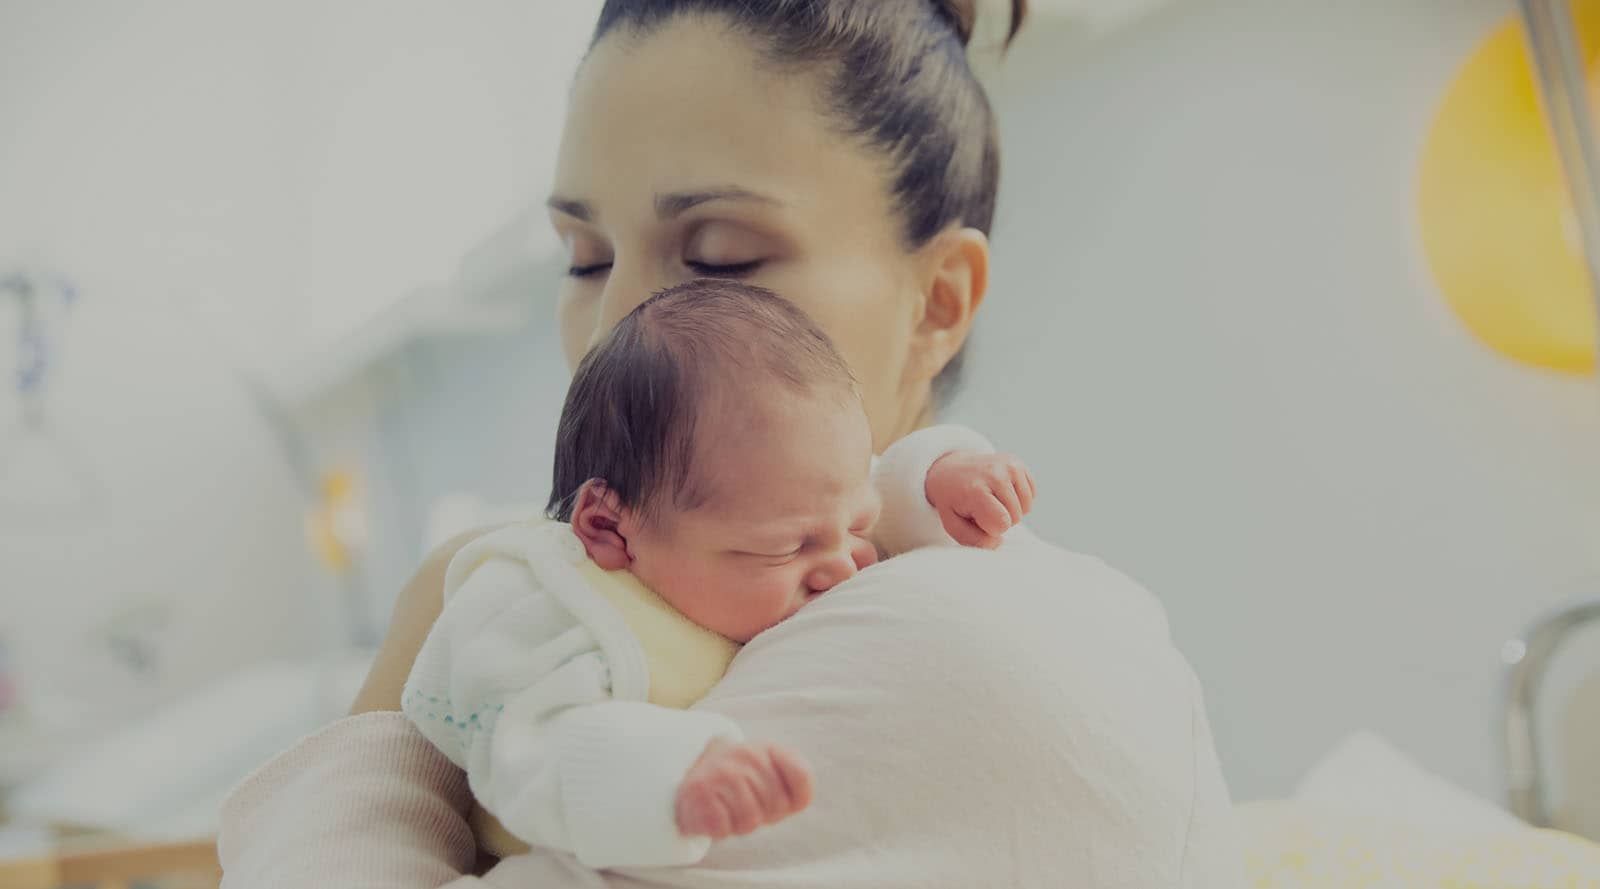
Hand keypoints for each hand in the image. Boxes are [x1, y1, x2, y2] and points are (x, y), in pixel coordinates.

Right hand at [675, 739, 813, 838]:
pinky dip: (721, 830)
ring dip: (741, 825)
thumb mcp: (773, 776)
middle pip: (778, 806)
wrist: (694, 780)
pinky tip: (715, 813)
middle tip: (748, 804)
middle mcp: (747, 753)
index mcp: (769, 748)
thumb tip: (798, 800)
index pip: (801, 776)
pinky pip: (724, 828)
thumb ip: (799, 782)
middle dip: (765, 815)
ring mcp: (722, 770)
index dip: (793, 801)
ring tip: (730, 809)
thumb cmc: (743, 786)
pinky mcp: (700, 790)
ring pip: (751, 820)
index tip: (778, 798)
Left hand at [925, 450, 1036, 548]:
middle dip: (1001, 520)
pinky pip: (1031, 495)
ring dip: (1011, 510)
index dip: (992, 529)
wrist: (949, 471)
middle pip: (1016, 517)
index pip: (1002, 524)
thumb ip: (974, 540)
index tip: (977, 518)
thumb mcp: (953, 525)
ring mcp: (1008, 466)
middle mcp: (994, 474)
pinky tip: (1001, 492)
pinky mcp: (1017, 463)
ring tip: (991, 500)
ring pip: (1026, 507)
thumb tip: (999, 541)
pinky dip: (1019, 499)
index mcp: (976, 491)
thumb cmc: (952, 501)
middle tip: (982, 508)